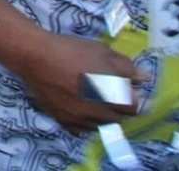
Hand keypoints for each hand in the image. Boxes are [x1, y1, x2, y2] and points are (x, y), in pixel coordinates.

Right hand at [12, 31, 144, 132]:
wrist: (35, 56)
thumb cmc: (72, 51)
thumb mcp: (103, 52)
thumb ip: (126, 67)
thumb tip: (143, 78)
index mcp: (113, 99)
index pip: (134, 106)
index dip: (131, 95)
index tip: (125, 85)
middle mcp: (99, 115)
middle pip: (118, 118)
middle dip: (118, 106)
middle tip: (109, 90)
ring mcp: (80, 121)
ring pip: (99, 124)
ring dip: (102, 114)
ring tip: (93, 98)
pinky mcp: (63, 121)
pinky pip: (80, 128)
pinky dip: (84, 120)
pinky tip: (79, 106)